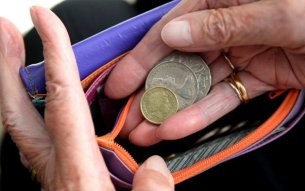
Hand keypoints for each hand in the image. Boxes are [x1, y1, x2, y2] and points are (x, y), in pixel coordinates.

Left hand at [0, 7, 172, 190]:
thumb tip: (155, 168)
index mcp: (76, 175)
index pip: (64, 99)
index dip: (55, 55)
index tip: (43, 21)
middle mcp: (55, 173)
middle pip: (17, 110)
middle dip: (7, 66)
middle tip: (3, 32)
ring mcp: (50, 178)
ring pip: (22, 124)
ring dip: (17, 87)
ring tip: (18, 57)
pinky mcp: (56, 183)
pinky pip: (39, 140)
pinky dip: (36, 114)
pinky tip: (47, 106)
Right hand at [104, 0, 304, 145]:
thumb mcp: (278, 10)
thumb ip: (223, 25)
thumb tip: (174, 33)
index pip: (171, 29)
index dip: (142, 58)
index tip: (120, 82)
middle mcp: (226, 26)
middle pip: (179, 61)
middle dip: (151, 90)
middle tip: (128, 114)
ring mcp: (240, 53)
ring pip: (199, 84)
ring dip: (173, 109)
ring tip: (147, 131)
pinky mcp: (256, 77)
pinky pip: (225, 98)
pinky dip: (203, 114)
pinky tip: (180, 127)